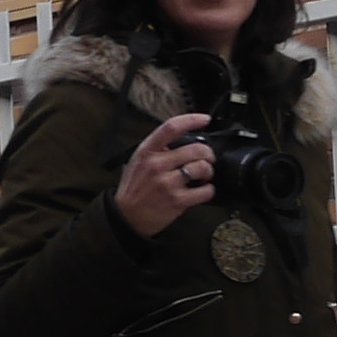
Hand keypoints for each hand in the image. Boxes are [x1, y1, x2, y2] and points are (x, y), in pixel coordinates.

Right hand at [111, 113, 215, 238]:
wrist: (127, 217)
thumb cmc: (134, 189)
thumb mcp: (138, 162)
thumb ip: (157, 150)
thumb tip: (182, 141)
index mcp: (147, 152)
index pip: (171, 127)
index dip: (192, 120)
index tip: (204, 119)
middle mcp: (157, 165)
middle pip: (196, 149)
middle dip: (208, 153)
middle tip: (208, 158)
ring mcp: (167, 183)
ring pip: (202, 168)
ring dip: (209, 171)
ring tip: (205, 175)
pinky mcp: (177, 201)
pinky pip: (205, 191)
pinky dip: (209, 190)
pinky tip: (203, 190)